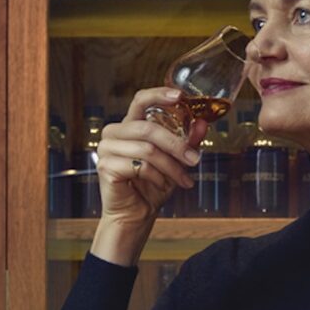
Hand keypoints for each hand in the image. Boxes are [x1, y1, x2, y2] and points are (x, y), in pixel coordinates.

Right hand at [90, 88, 208, 264]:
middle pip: (149, 128)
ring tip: (183, 179)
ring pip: (147, 150)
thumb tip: (203, 123)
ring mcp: (106, 148)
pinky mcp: (105, 166)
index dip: (159, 95)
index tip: (180, 96)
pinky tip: (162, 185)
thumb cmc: (154, 185)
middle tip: (194, 160)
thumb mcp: (177, 161)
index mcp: (130, 125)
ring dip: (171, 167)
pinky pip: (140, 166)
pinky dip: (157, 177)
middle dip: (177, 144)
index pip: (140, 99)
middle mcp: (114, 133)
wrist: (136, 214)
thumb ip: (188, 141)